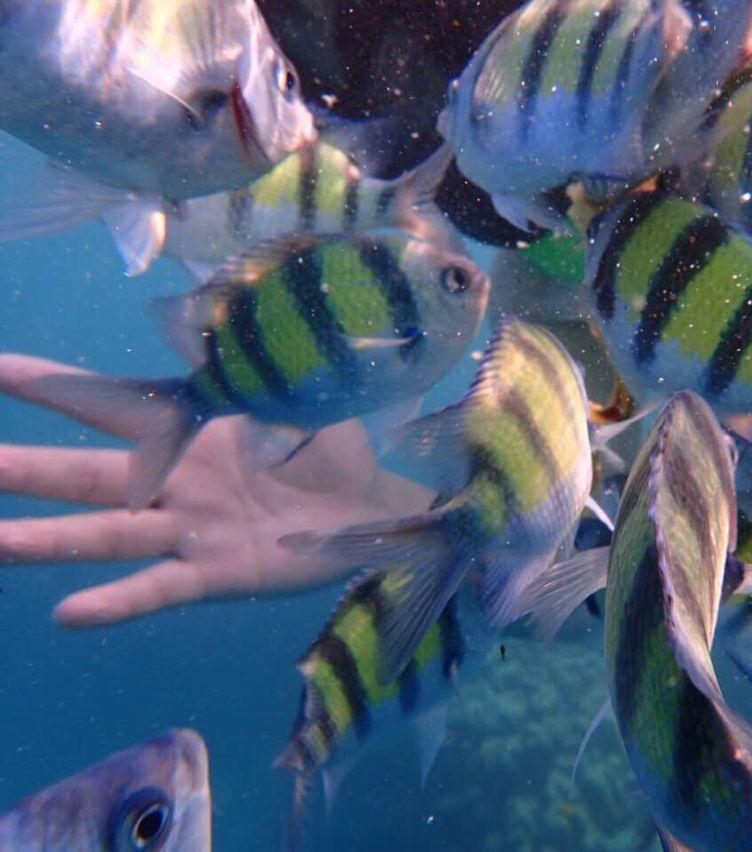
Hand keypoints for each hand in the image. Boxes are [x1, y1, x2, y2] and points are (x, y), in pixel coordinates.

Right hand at [0, 354, 432, 626]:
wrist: (370, 507)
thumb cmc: (328, 448)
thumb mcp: (294, 398)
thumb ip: (250, 377)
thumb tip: (216, 331)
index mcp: (190, 432)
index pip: (111, 404)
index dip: (53, 386)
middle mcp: (175, 482)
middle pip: (86, 474)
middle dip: (23, 468)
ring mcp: (190, 530)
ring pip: (107, 534)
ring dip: (47, 539)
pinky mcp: (217, 572)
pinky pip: (159, 587)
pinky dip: (116, 601)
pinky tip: (70, 613)